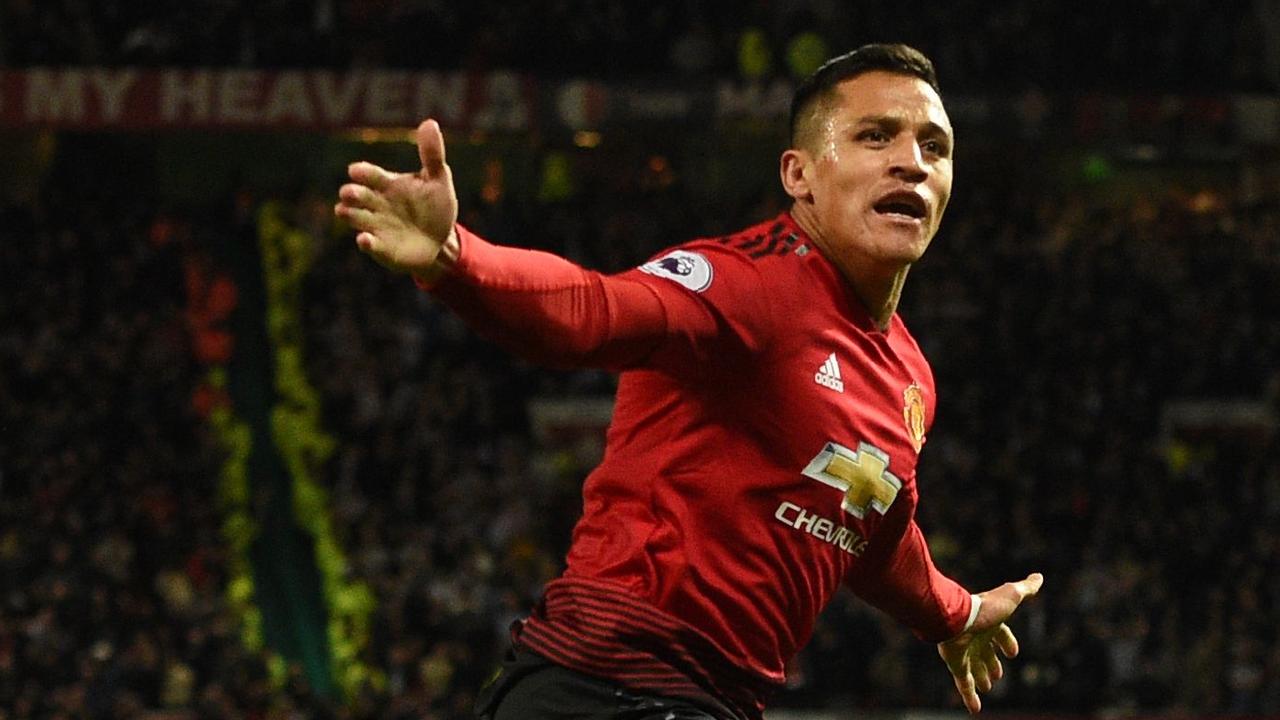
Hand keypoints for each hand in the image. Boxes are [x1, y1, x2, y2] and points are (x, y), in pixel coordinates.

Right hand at [334, 118, 457, 277]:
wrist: (441, 241)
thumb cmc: (435, 207)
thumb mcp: (438, 180)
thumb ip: (432, 154)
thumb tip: (430, 122)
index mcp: (387, 184)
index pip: (370, 175)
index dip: (362, 173)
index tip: (356, 171)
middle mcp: (376, 204)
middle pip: (355, 196)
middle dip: (351, 194)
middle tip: (351, 193)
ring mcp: (376, 226)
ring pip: (354, 217)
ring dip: (349, 214)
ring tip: (346, 211)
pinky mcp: (381, 248)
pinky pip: (369, 245)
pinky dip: (365, 242)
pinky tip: (365, 240)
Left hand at [937, 572, 1042, 713]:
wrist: (955, 618)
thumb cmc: (984, 608)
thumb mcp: (1010, 597)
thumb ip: (1025, 589)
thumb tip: (1039, 577)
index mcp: (989, 623)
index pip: (1001, 635)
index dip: (1007, 643)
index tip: (1013, 652)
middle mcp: (976, 638)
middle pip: (986, 653)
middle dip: (993, 663)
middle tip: (998, 675)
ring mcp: (965, 651)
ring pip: (975, 669)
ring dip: (983, 678)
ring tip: (988, 687)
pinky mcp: (956, 664)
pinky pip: (964, 684)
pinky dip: (970, 697)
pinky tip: (975, 710)